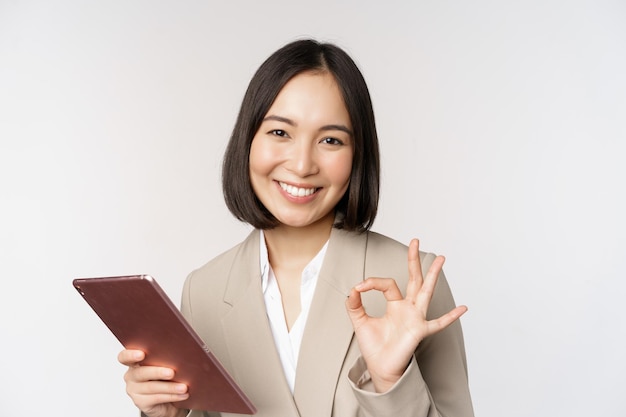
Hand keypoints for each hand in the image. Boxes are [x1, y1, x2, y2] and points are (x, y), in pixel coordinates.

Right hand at [118, 349, 189, 416]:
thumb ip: (164, 359)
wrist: (168, 401)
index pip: (124, 357)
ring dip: (170, 387)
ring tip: (183, 387)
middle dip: (157, 372)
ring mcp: (134, 390)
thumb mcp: (164, 365)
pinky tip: (182, 394)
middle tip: (172, 373)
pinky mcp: (140, 402)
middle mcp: (131, 376)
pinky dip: (172, 396)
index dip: (130, 355)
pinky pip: (156, 398)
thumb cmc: (166, 378)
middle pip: (141, 373)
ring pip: (151, 387)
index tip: (141, 354)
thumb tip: (179, 355)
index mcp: (134, 363)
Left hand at [345, 239, 467, 392]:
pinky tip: (464, 308)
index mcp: (395, 304)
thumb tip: (352, 289)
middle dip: (413, 260)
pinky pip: (438, 323)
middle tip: (414, 241)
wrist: (380, 367)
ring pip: (426, 292)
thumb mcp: (359, 321)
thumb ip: (354, 304)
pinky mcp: (419, 331)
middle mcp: (408, 308)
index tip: (359, 287)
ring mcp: (416, 318)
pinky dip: (450, 317)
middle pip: (413, 279)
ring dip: (433, 275)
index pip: (387, 283)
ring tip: (441, 259)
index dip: (372, 282)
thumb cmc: (375, 346)